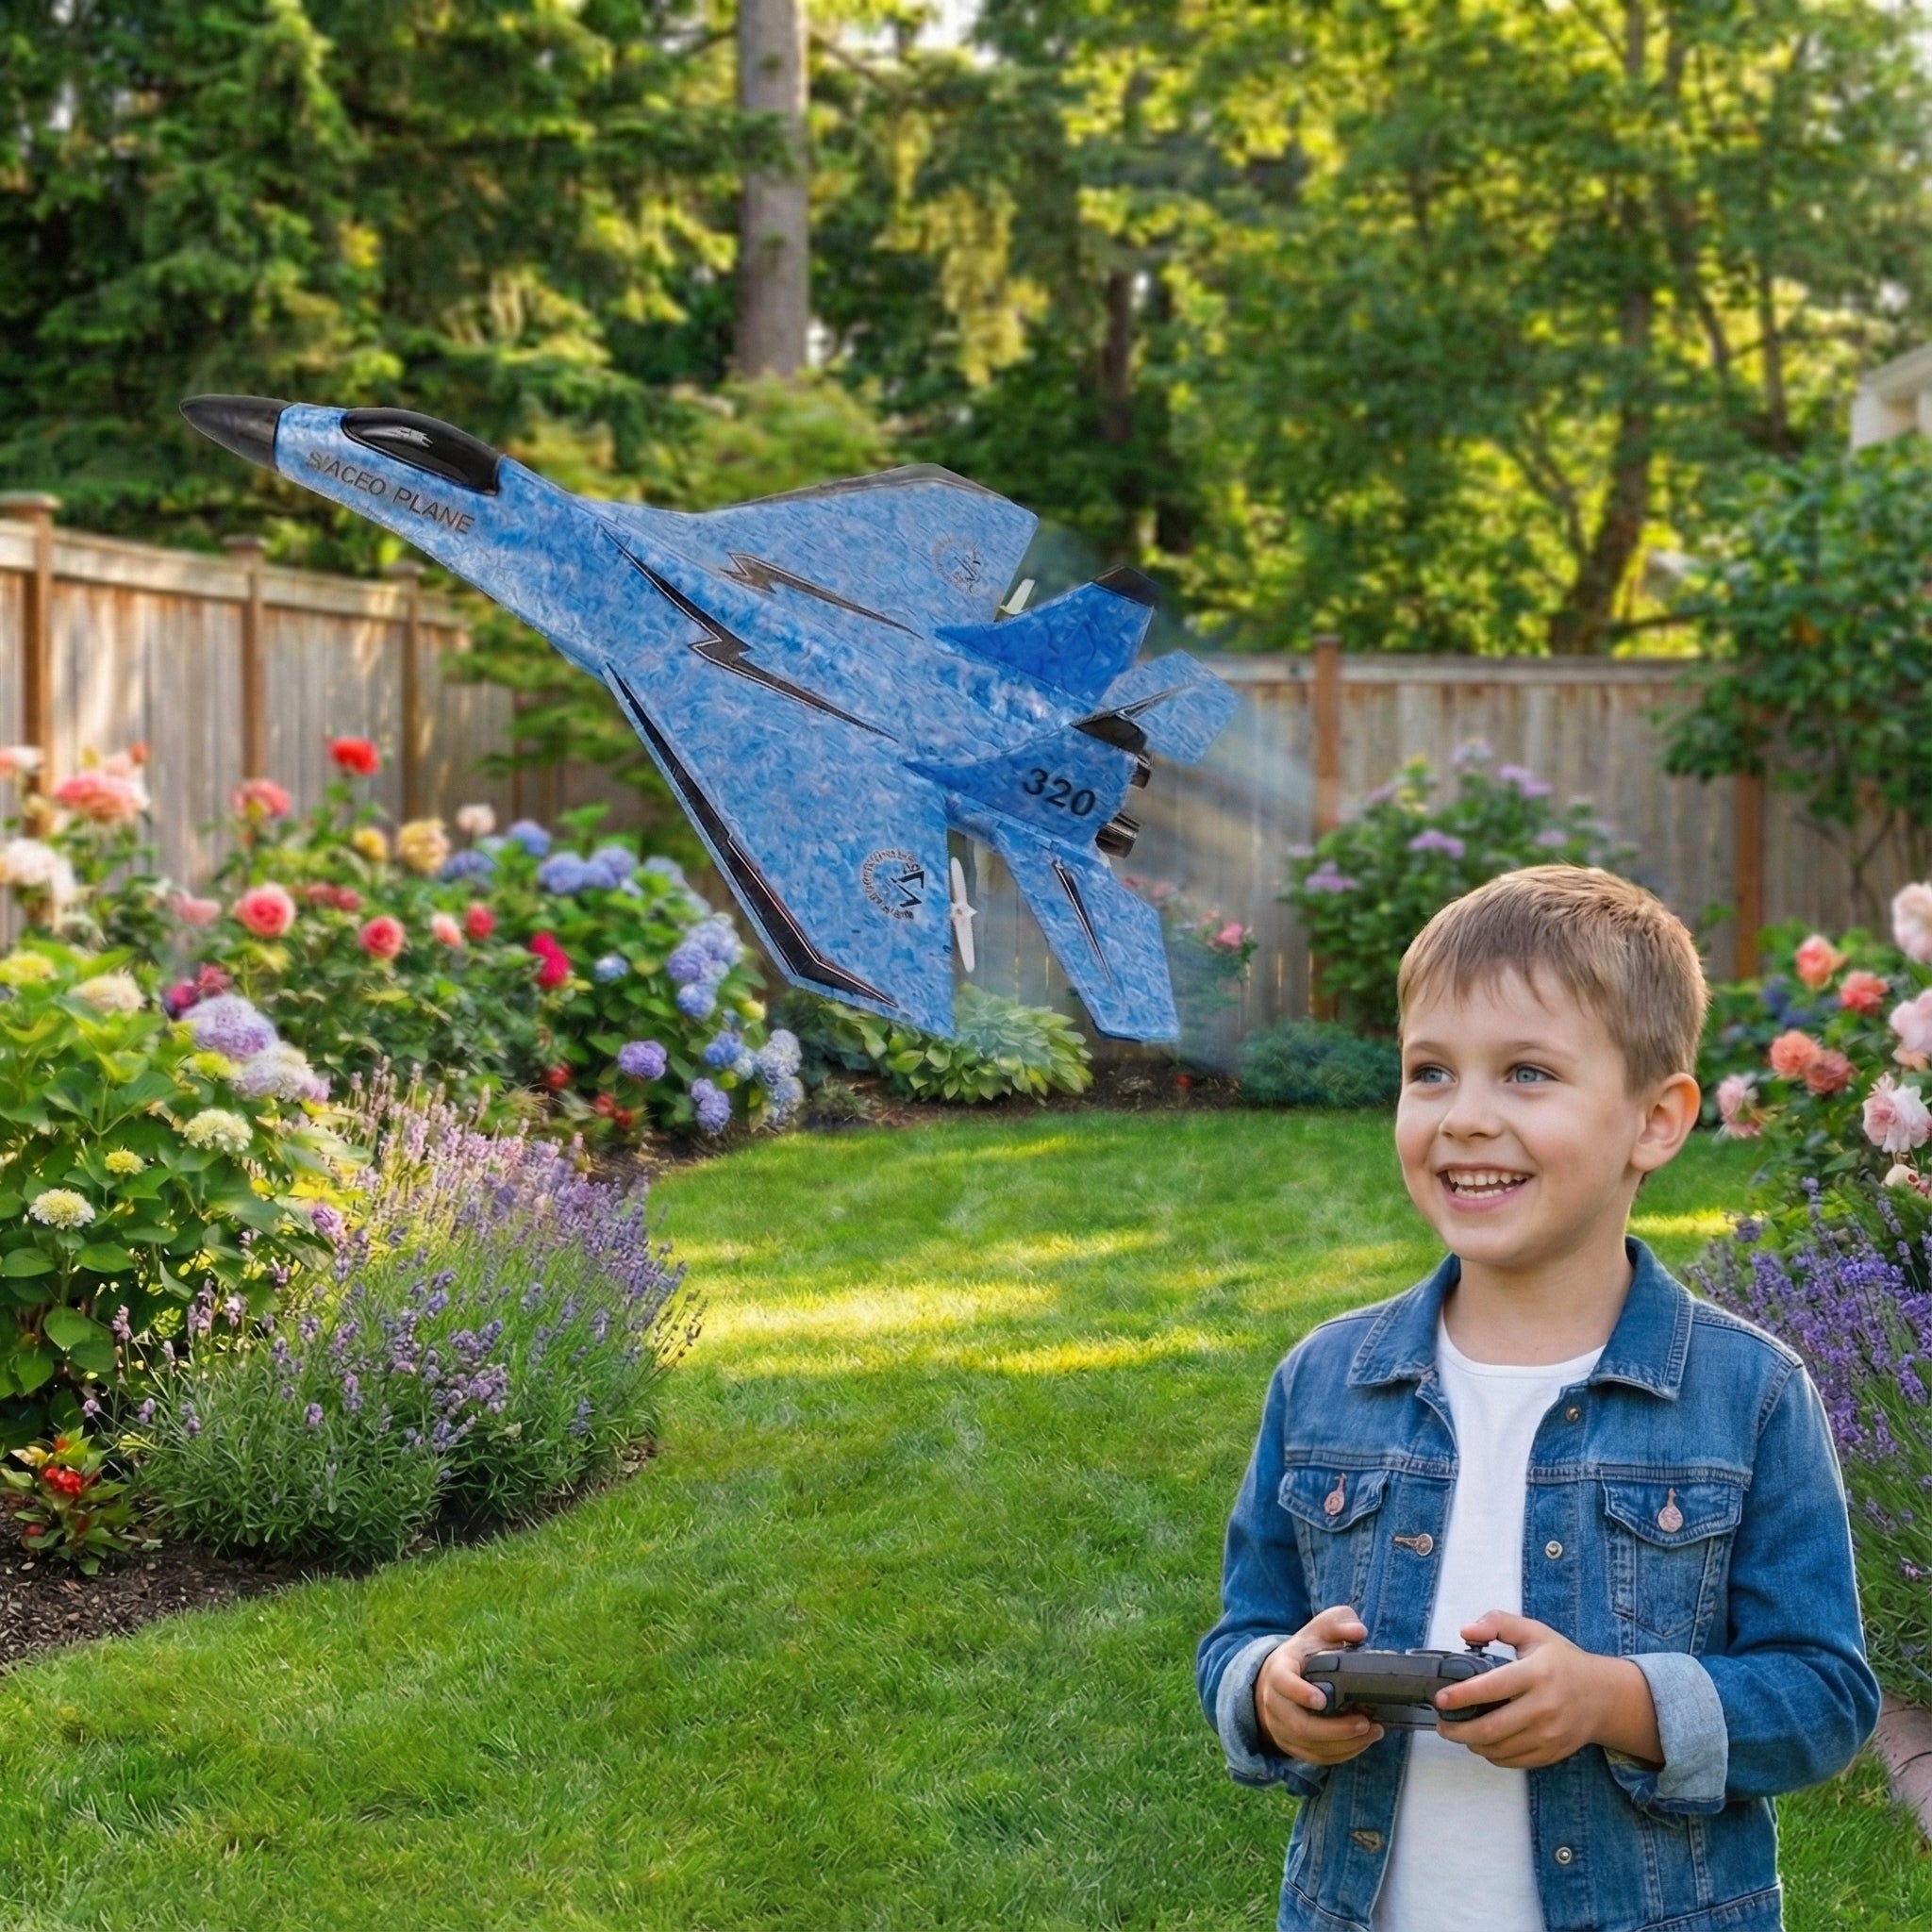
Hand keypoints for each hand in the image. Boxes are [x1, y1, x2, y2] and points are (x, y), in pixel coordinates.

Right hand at [1254, 1605, 1385, 1764]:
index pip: (1283, 1683)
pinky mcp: (1293, 1745)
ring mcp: (1281, 1727)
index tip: (1322, 1700)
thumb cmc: (1305, 1653)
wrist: (1281, 1678)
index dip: (1300, 1693)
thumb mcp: (1319, 1630)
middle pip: (1299, 1724)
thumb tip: (1359, 1631)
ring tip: (1373, 1731)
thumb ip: (1339, 1624)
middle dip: (1334, 1729)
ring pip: (1310, 1745)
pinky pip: (1316, 1758)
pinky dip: (1341, 1754)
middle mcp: (1275, 1702)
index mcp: (1279, 1670)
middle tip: (1364, 1722)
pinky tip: (1362, 1742)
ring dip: (1344, 1743)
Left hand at [1436, 1610, 1662, 1770]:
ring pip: (1500, 1749)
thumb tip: (1466, 1630)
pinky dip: (1493, 1755)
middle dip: (1458, 1730)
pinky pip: (1514, 1761)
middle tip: (1442, 1724)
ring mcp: (1549, 1734)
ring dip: (1472, 1744)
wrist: (1603, 1697)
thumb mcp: (1533, 1632)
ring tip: (1458, 1732)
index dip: (1462, 1695)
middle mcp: (1544, 1707)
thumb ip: (1498, 1623)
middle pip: (1492, 1728)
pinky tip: (1482, 1743)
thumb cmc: (1563, 1662)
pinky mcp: (1552, 1752)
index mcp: (1536, 1674)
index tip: (1441, 1698)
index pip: (1492, 1687)